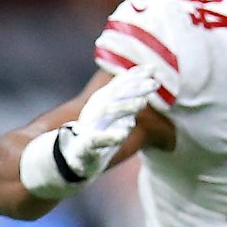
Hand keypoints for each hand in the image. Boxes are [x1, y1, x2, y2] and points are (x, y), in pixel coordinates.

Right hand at [56, 68, 158, 183]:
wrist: (71, 158)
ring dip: (125, 106)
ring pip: (107, 112)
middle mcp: (95, 109)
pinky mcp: (85, 145)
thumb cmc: (96, 135)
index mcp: (102, 101)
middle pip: (116, 94)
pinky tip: (123, 135)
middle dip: (136, 87)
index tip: (153, 68)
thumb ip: (126, 106)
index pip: (120, 84)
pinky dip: (110, 136)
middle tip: (155, 83)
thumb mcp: (112, 117)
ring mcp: (89, 126)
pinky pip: (97, 139)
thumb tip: (145, 94)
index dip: (135, 75)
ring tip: (142, 103)